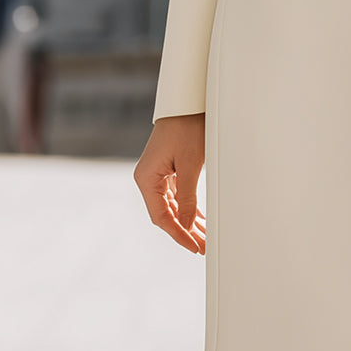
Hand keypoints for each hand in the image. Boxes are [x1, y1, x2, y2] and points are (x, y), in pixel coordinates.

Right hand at [133, 113, 205, 253]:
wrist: (187, 103)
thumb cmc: (187, 129)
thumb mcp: (190, 165)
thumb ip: (186, 198)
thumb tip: (185, 226)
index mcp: (146, 179)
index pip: (161, 216)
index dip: (178, 234)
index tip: (194, 247)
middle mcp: (148, 179)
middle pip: (166, 214)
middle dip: (185, 231)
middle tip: (203, 247)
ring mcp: (157, 175)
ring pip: (172, 207)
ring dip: (188, 222)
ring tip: (204, 238)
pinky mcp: (168, 171)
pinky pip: (176, 196)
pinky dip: (188, 209)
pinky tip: (199, 221)